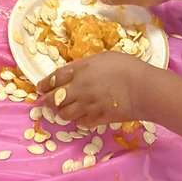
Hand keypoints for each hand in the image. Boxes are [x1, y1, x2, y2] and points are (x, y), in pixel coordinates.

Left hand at [37, 52, 153, 128]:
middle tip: (45, 100)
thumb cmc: (127, 67)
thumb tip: (79, 71)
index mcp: (80, 70)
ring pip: (64, 113)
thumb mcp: (103, 57)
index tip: (39, 87)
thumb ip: (87, 65)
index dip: (44, 83)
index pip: (54, 78)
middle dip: (47, 100)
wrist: (142, 88)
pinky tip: (80, 117)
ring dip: (61, 112)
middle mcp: (79, 89)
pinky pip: (81, 123)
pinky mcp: (98, 119)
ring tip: (62, 110)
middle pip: (54, 98)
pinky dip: (78, 120)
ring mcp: (87, 106)